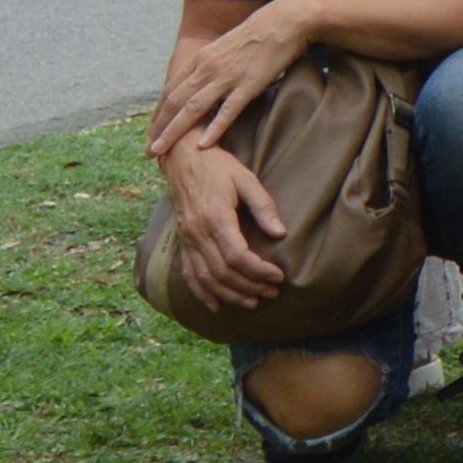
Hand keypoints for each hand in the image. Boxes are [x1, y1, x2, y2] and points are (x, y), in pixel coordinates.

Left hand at [152, 0, 320, 158]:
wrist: (285, 19)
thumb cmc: (260, 31)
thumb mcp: (227, 46)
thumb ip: (214, 64)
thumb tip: (207, 81)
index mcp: (202, 59)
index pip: (171, 91)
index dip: (159, 114)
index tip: (152, 132)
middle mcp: (208, 68)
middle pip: (174, 102)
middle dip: (158, 128)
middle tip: (147, 150)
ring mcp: (227, 77)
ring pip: (192, 109)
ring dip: (174, 132)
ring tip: (160, 151)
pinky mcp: (249, 84)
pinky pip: (227, 110)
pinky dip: (213, 128)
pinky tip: (203, 145)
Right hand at [164, 145, 290, 317]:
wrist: (183, 158)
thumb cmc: (218, 166)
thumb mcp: (245, 178)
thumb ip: (263, 206)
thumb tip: (280, 233)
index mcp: (215, 217)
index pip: (237, 256)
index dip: (259, 271)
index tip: (278, 276)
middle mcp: (198, 233)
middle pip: (223, 272)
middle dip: (250, 287)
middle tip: (272, 292)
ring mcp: (188, 240)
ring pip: (207, 278)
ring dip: (230, 294)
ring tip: (253, 301)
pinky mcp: (183, 242)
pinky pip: (189, 274)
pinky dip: (202, 293)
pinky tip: (216, 304)